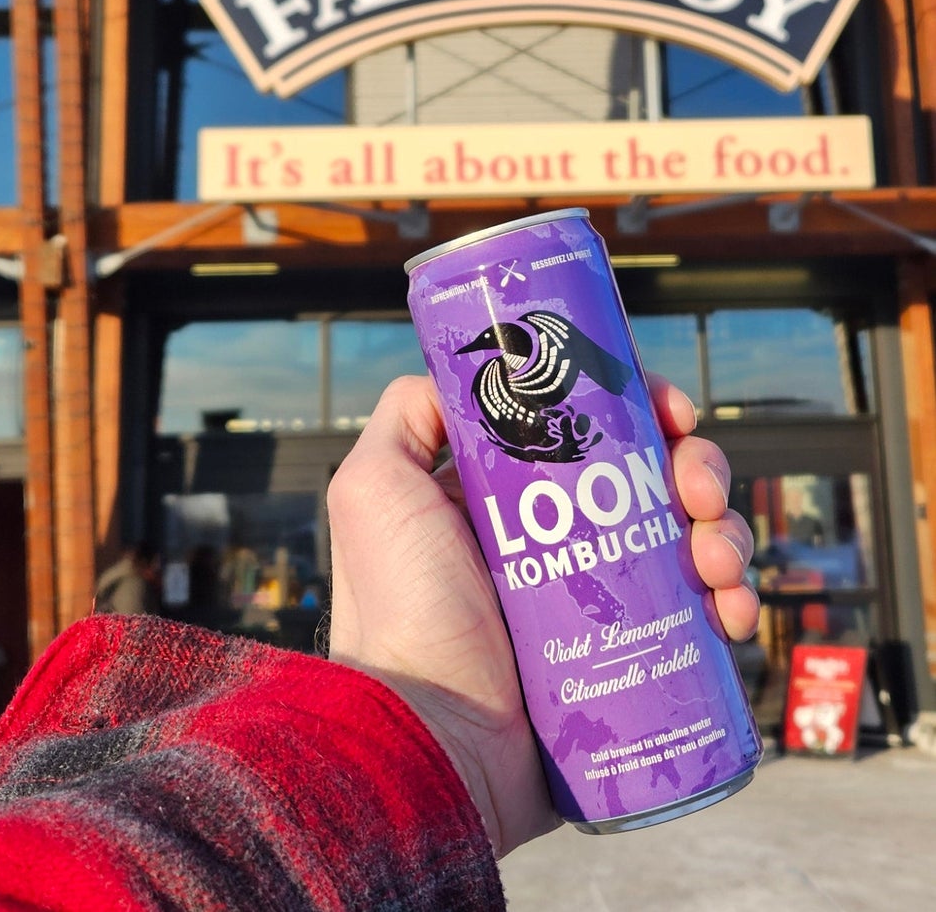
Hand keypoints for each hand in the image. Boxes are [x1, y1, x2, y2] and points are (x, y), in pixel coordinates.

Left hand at [326, 374, 756, 858]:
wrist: (431, 741)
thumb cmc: (400, 611)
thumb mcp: (374, 488)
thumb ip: (404, 417)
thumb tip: (460, 368)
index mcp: (510, 502)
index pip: (592, 434)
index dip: (640, 412)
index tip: (669, 409)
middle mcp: (561, 548)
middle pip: (654, 484)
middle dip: (697, 472)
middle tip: (699, 490)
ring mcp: (602, 610)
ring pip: (691, 546)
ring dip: (726, 536)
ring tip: (716, 559)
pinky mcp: (633, 669)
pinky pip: (703, 625)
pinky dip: (734, 605)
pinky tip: (731, 612)